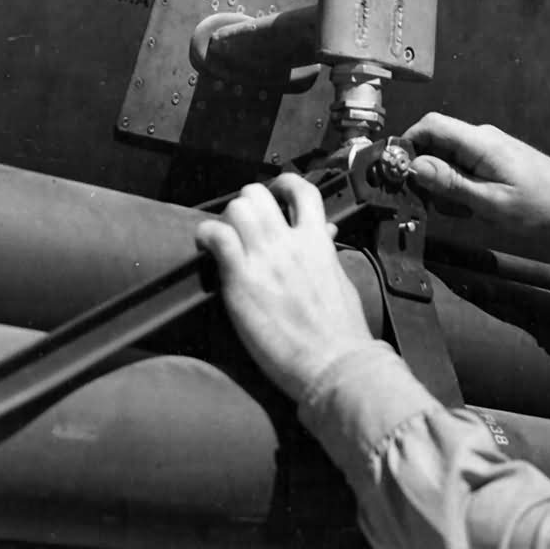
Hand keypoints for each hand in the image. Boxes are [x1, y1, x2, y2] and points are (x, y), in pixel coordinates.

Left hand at [195, 174, 373, 402]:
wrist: (335, 363)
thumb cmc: (342, 332)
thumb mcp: (340, 282)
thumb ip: (326, 254)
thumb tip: (325, 236)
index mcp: (318, 241)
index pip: (302, 191)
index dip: (283, 184)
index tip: (275, 193)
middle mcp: (291, 242)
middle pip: (258, 195)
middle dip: (247, 204)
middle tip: (243, 225)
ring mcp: (266, 259)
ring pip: (236, 209)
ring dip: (226, 219)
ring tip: (225, 238)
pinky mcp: (242, 280)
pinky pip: (216, 236)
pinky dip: (207, 236)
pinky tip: (207, 247)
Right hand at [403, 113, 549, 244]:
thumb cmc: (539, 206)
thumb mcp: (490, 203)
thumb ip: (450, 184)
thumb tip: (414, 165)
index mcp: (480, 142)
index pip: (431, 125)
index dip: (409, 143)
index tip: (401, 172)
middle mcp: (481, 138)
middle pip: (435, 143)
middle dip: (428, 174)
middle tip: (440, 204)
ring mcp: (488, 148)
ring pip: (447, 160)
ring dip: (446, 186)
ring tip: (466, 210)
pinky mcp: (493, 159)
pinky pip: (464, 168)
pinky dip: (461, 188)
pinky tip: (475, 207)